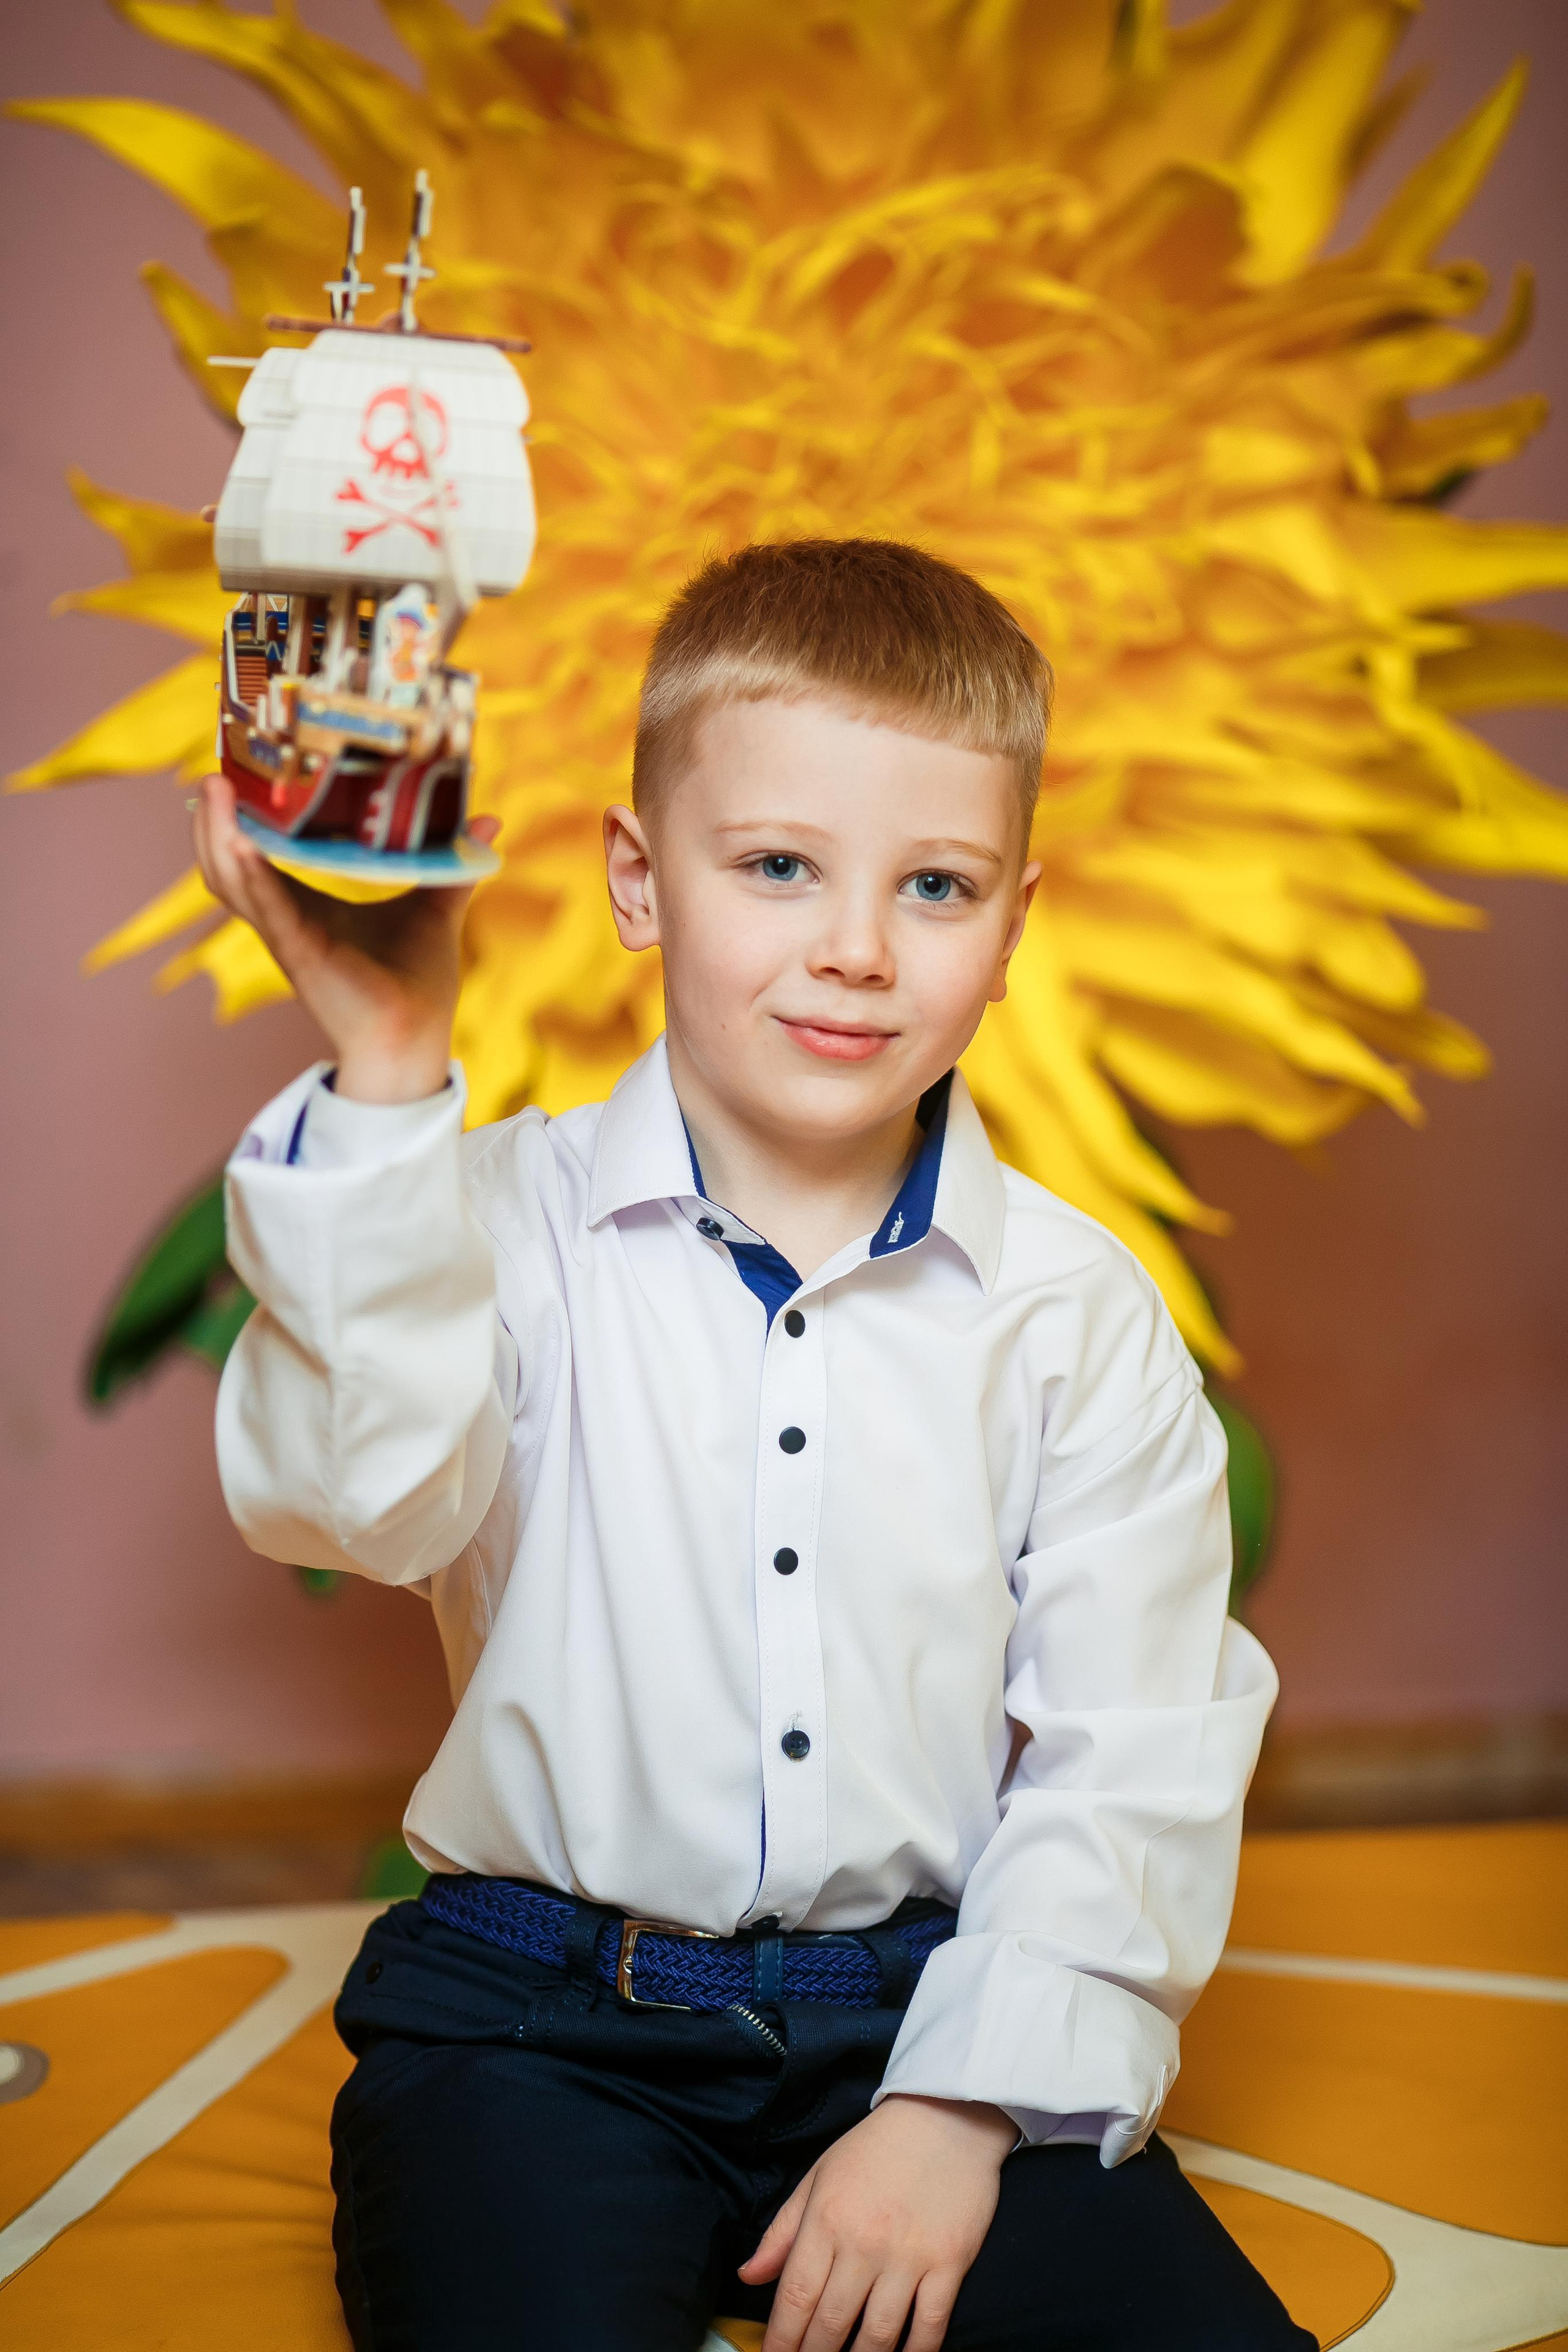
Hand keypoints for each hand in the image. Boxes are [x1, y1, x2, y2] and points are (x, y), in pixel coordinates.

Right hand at [192, 771, 497, 1102]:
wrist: (418, 1039)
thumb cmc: (418, 981)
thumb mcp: (433, 906)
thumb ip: (450, 863)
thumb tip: (487, 819)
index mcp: (306, 904)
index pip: (255, 853)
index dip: (239, 814)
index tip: (237, 766)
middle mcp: (286, 917)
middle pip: (227, 862)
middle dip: (213, 817)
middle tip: (215, 769)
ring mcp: (287, 935)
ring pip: (231, 881)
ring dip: (217, 835)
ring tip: (215, 788)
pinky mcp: (300, 954)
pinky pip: (266, 909)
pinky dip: (250, 875)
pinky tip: (240, 843)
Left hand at [740, 2095, 1015, 2351]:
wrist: (946, 2115)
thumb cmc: (877, 2147)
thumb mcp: (819, 2177)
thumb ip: (783, 2231)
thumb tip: (748, 2276)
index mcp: (827, 2218)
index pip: (795, 2296)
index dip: (780, 2340)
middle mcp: (864, 2243)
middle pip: (831, 2324)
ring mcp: (909, 2256)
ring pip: (878, 2335)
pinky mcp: (949, 2262)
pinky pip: (930, 2326)